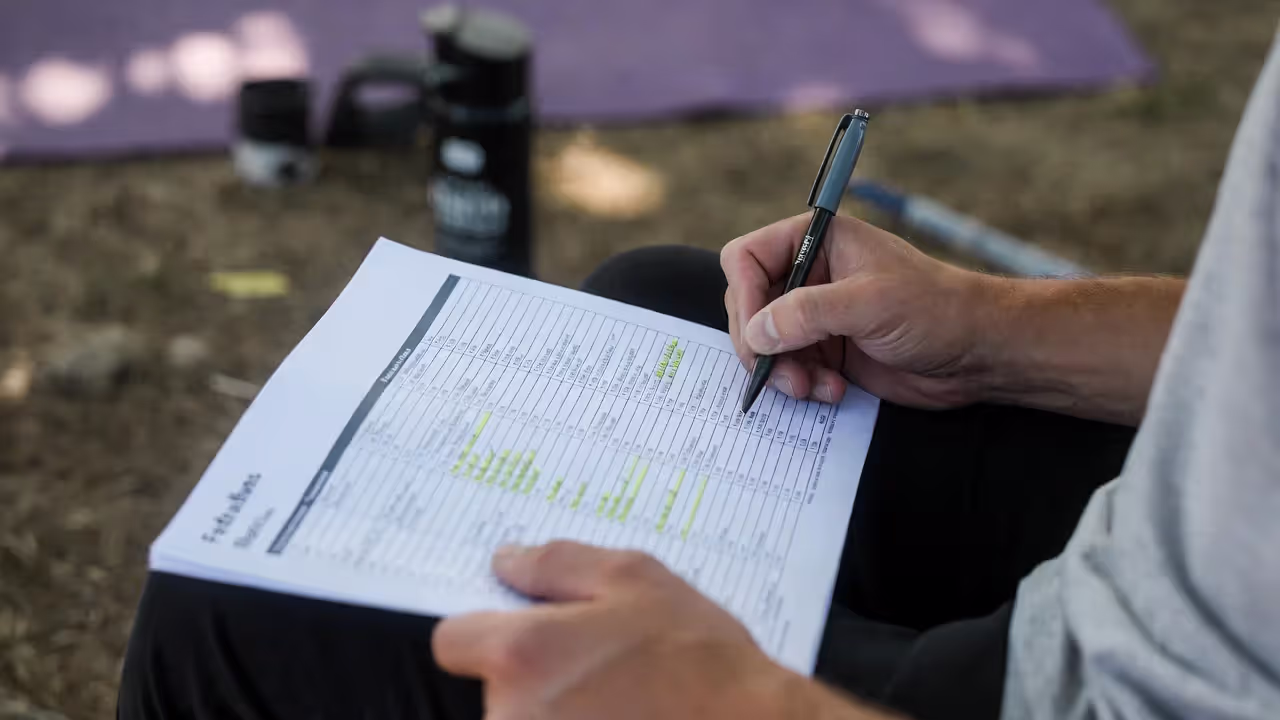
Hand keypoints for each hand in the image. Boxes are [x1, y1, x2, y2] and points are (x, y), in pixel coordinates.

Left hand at [432, 542, 876, 719]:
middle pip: (493, 689)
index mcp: (522, 655)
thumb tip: (505, 561)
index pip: (454, 640)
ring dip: (557, 712)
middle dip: (533, 678)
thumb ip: (557, 564)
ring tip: (620, 702)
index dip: (485, 631)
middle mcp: (512, 715)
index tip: (521, 635)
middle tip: (597, 670)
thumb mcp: (636, 579)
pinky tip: (624, 718)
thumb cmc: (698, 659)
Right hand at [722, 214, 999, 408]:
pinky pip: (788, 368)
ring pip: (764, 344)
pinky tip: (832, 392)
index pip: (747, 258)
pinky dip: (801, 385)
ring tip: (810, 389)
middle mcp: (810, 275)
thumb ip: (808, 313)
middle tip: (780, 374)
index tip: (757, 333)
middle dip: (760, 345)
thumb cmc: (935, 310)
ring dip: (781, 371)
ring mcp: (816, 315)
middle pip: (748, 306)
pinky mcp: (826, 350)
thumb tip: (757, 332)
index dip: (744, 295)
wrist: (977, 352)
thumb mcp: (869, 303)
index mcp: (817, 241)